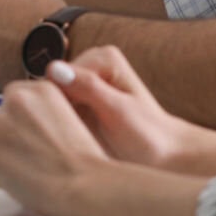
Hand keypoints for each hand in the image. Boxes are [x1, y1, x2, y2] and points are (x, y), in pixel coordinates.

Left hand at [0, 77, 112, 215]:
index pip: (15, 102)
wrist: (84, 184)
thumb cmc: (83, 162)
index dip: (23, 125)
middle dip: (11, 139)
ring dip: (2, 155)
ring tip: (29, 170)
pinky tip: (15, 178)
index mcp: (40, 88)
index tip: (33, 138)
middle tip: (32, 159)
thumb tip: (26, 124)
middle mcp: (16, 100)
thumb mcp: (69, 118)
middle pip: (0, 120)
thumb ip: (42, 113)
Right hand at [43, 46, 203, 171]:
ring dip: (54, 122)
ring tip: (70, 143)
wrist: (165, 157)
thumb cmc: (148, 137)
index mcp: (102, 58)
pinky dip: (57, 127)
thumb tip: (53, 69)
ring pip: (50, 101)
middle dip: (53, 113)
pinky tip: (68, 144)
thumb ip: (89, 87)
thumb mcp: (118, 112)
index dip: (55, 105)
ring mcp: (85, 84)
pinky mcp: (80, 103)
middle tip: (68, 140)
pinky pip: (56, 112)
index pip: (55, 77)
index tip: (67, 131)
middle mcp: (91, 65)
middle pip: (50, 87)